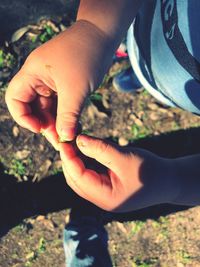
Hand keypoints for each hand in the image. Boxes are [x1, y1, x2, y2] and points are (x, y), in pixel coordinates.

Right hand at [5, 21, 111, 147]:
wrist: (103, 34)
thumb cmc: (86, 55)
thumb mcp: (75, 90)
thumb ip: (68, 116)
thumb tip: (65, 138)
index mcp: (32, 73)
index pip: (15, 99)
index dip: (23, 117)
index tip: (40, 128)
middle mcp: (39, 78)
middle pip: (33, 107)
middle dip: (45, 124)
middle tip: (61, 139)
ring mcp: (52, 82)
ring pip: (48, 108)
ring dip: (58, 123)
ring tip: (69, 136)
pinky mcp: (65, 85)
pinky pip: (61, 104)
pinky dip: (66, 116)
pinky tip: (75, 127)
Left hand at [60, 135, 176, 211]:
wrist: (170, 181)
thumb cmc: (150, 170)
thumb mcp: (124, 157)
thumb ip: (100, 149)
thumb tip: (78, 139)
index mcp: (105, 198)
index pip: (78, 177)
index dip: (68, 158)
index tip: (64, 139)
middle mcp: (101, 200)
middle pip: (76, 179)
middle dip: (70, 159)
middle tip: (67, 139)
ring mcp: (104, 195)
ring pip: (81, 177)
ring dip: (77, 160)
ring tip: (75, 142)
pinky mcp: (107, 188)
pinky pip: (90, 175)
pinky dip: (86, 162)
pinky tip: (86, 149)